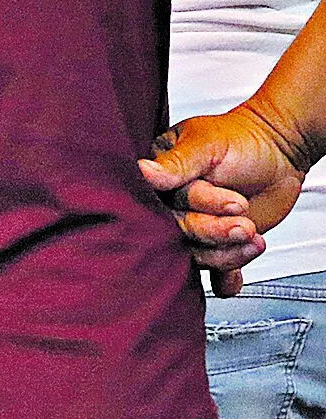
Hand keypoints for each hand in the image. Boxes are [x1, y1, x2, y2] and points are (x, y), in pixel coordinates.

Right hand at [141, 105, 309, 295]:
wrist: (277, 151)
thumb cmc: (239, 139)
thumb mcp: (206, 144)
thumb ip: (177, 163)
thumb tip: (142, 171)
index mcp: (161, 178)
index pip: (162, 204)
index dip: (193, 208)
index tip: (228, 201)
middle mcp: (173, 205)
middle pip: (181, 232)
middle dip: (215, 231)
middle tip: (244, 223)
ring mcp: (196, 225)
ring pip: (198, 255)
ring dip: (226, 253)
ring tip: (253, 236)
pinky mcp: (218, 244)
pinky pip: (214, 273)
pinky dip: (225, 279)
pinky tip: (233, 278)